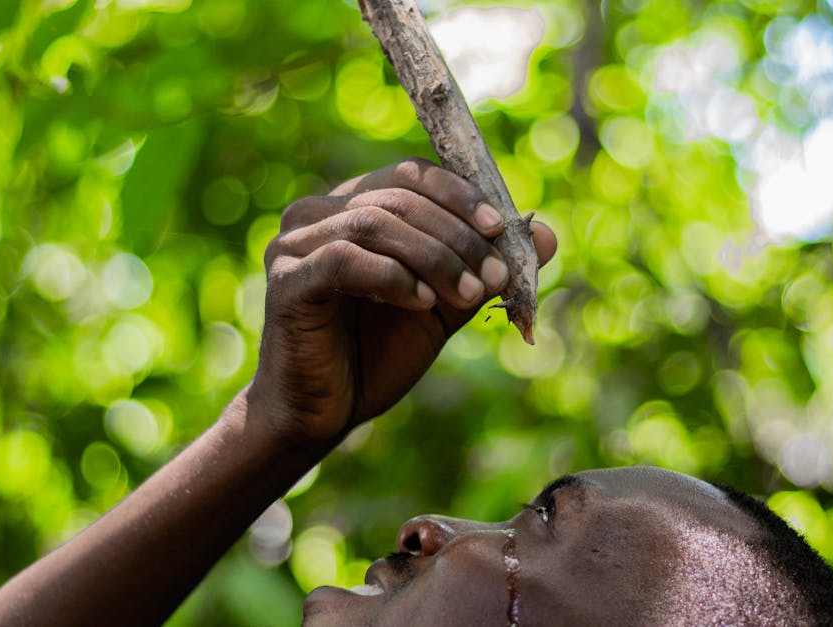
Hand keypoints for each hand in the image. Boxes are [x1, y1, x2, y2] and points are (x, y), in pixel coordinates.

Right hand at [246, 159, 555, 442]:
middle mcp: (317, 213)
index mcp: (351, 206)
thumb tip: (546, 234)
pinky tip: (422, 304)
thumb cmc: (376, 356)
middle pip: (400, 197)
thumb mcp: (444, 307)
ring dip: (435, 257)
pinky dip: (393, 277)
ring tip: (469, 295)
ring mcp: (294, 243)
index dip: (460, 195)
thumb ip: (484, 268)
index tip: (500, 230)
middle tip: (497, 277)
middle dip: (458, 237)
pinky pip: (345, 259)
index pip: (411, 176)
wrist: (324, 414)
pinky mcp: (286, 279)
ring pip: (376, 222)